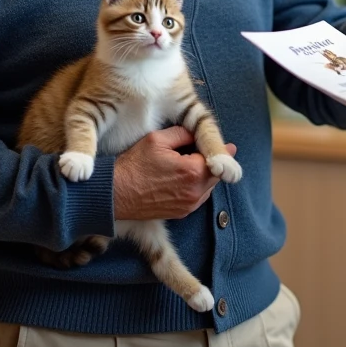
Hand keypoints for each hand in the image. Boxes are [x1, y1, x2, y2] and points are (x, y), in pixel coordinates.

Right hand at [113, 126, 237, 220]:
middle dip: (213, 162)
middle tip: (211, 152)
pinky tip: (184, 177)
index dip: (220, 150)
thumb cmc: (134, 165)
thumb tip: (198, 133)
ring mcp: (189, 205)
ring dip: (204, 175)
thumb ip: (184, 133)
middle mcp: (195, 192)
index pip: (216, 158)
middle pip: (215, 174)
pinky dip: (195, 186)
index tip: (230, 146)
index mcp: (193, 172)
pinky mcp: (181, 213)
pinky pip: (197, 197)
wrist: (115, 194)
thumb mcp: (158, 139)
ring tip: (193, 163)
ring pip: (207, 186)